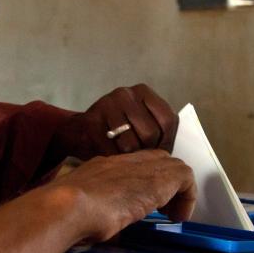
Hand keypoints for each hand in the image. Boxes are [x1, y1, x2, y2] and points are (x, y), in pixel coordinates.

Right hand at [47, 150, 195, 241]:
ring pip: (172, 166)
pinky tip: (177, 218)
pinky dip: (187, 197)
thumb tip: (106, 236)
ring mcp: (141, 166)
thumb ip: (96, 219)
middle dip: (163, 183)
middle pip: (156, 160)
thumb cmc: (64, 215)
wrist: (67, 206)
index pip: (131, 167)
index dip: (142, 183)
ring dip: (176, 192)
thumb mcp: (82, 215)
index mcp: (101, 169)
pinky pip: (186, 178)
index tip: (142, 206)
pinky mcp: (159, 178)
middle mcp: (122, 162)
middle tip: (161, 211)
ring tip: (171, 216)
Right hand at [51, 84, 178, 158]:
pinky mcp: (91, 120)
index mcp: (144, 92)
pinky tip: (109, 158)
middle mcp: (125, 94)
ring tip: (123, 159)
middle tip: (139, 160)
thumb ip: (157, 133)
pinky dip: (112, 160)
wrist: (78, 133)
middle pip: (151, 134)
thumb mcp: (139, 124)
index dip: (166, 143)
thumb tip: (174, 159)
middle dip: (147, 153)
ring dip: (128, 159)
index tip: (160, 155)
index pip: (168, 120)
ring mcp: (107, 105)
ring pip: (130, 145)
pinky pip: (110, 150)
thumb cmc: (117, 133)